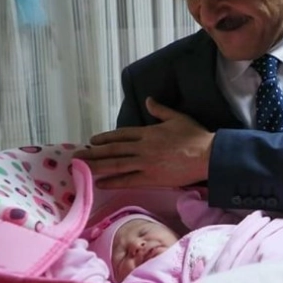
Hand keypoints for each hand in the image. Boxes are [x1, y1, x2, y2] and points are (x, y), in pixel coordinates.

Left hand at [75, 97, 213, 188]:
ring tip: (80, 168)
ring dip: (96, 166)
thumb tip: (148, 100)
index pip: (121, 135)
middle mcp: (142, 147)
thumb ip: (160, 110)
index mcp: (148, 132)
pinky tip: (98, 182)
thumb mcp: (178, 118)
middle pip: (112, 150)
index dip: (105, 138)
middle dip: (93, 153)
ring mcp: (145, 163)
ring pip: (115, 164)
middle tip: (76, 156)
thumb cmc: (195, 136)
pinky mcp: (151, 178)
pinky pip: (127, 180)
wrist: (207, 155)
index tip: (91, 141)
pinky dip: (112, 181)